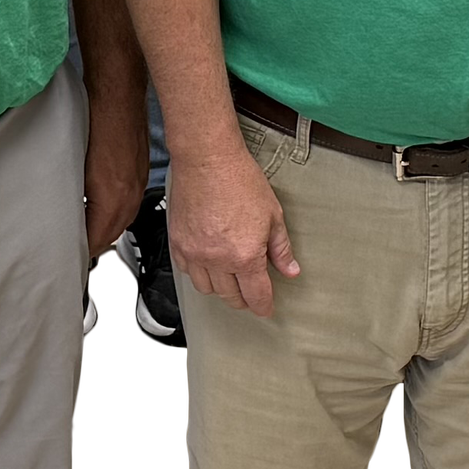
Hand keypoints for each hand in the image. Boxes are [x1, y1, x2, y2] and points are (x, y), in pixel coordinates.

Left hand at [84, 87, 151, 256]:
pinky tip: (99, 208)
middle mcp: (130, 197)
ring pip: (121, 221)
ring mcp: (138, 185)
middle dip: (92, 244)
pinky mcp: (140, 174)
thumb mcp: (75, 166)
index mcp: (113, 200)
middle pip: (110, 236)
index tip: (67, 257)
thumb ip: (73, 197)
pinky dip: (113, 212)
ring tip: (82, 231)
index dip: (80, 251)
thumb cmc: (96, 121)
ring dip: (103, 229)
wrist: (118, 95)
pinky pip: (127, 204)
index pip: (96, 241)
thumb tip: (65, 217)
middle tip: (71, 249)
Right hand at [166, 145, 299, 316]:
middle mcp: (218, 260)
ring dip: (220, 288)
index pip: (256, 296)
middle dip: (244, 299)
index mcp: (245, 256)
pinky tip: (208, 262)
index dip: (264, 306)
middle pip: (231, 297)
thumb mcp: (272, 214)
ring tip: (229, 278)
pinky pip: (187, 271)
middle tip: (250, 293)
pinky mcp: (178, 243)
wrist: (207, 159)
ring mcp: (195, 253)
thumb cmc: (239, 179)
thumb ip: (281, 248)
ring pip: (207, 289)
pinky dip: (199, 272)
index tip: (266, 309)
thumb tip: (291, 270)